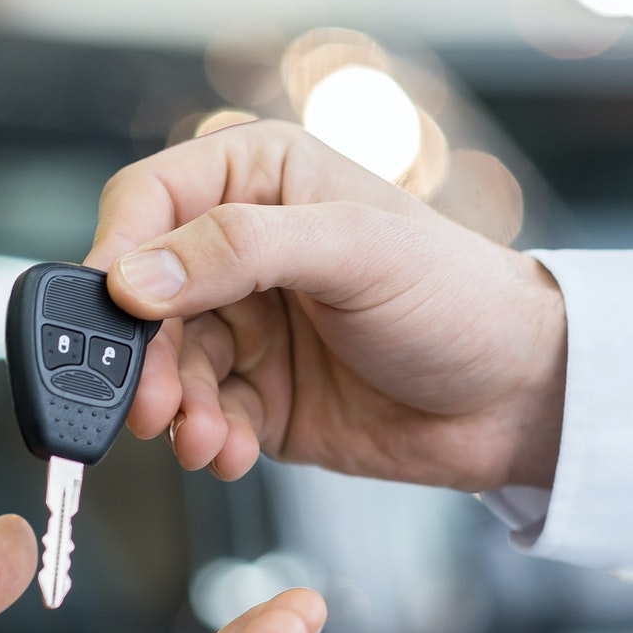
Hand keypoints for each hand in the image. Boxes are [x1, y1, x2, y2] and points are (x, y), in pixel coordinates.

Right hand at [89, 119, 566, 493]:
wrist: (521, 399)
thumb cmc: (459, 296)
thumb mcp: (355, 252)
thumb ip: (240, 251)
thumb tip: (134, 277)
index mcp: (258, 177)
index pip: (148, 200)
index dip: (117, 253)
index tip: (111, 311)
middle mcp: (239, 248)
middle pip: (143, 297)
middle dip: (144, 357)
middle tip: (151, 406)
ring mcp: (246, 325)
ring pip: (167, 366)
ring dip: (176, 409)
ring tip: (206, 440)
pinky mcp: (259, 395)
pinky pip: (202, 417)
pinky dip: (208, 440)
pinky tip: (233, 454)